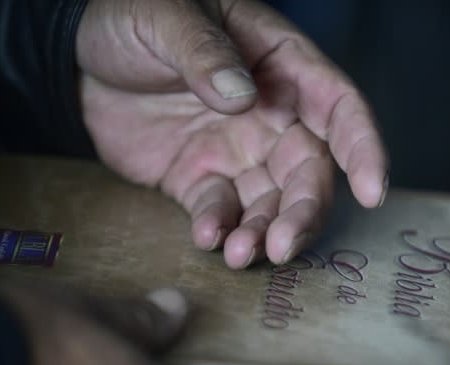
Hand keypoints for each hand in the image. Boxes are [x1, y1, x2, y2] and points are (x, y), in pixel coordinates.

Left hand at [76, 0, 388, 268]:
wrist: (76, 53)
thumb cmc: (131, 13)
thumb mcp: (164, 13)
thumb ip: (203, 51)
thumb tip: (240, 96)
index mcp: (279, 64)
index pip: (338, 107)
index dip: (362, 147)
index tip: (373, 189)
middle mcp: (269, 114)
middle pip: (308, 171)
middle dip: (303, 212)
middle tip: (282, 245)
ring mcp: (235, 151)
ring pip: (269, 202)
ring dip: (263, 232)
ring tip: (240, 255)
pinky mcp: (199, 179)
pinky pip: (220, 210)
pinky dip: (218, 228)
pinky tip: (206, 237)